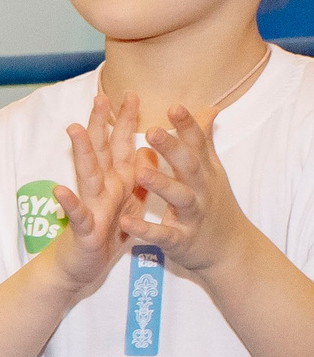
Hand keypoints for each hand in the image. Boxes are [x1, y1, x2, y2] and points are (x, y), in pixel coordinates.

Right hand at [42, 88, 141, 299]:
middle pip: (100, 151)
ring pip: (86, 175)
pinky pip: (76, 215)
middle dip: (101, 124)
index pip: (118, 145)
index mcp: (115, 181)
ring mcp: (89, 206)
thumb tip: (148, 147)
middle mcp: (100, 189)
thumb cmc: (104, 233)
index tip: (129, 94)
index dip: (124, 120)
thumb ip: (136, 173)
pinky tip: (60, 191)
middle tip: (101, 97)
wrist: (80, 266)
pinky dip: (69, 203)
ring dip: (80, 152)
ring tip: (74, 129)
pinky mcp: (83, 230)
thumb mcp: (127, 200)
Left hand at [126, 102, 245, 275]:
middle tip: (151, 130)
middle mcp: (202, 190)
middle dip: (172, 148)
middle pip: (189, 165)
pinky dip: (145, 229)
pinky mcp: (181, 240)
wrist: (230, 249)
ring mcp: (193, 216)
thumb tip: (209, 109)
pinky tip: (126, 221)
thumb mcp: (211, 173)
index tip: (174, 106)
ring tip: (139, 171)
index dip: (187, 126)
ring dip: (161, 184)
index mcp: (205, 172)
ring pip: (179, 198)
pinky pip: (163, 235)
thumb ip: (204, 142)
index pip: (197, 144)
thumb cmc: (214, 205)